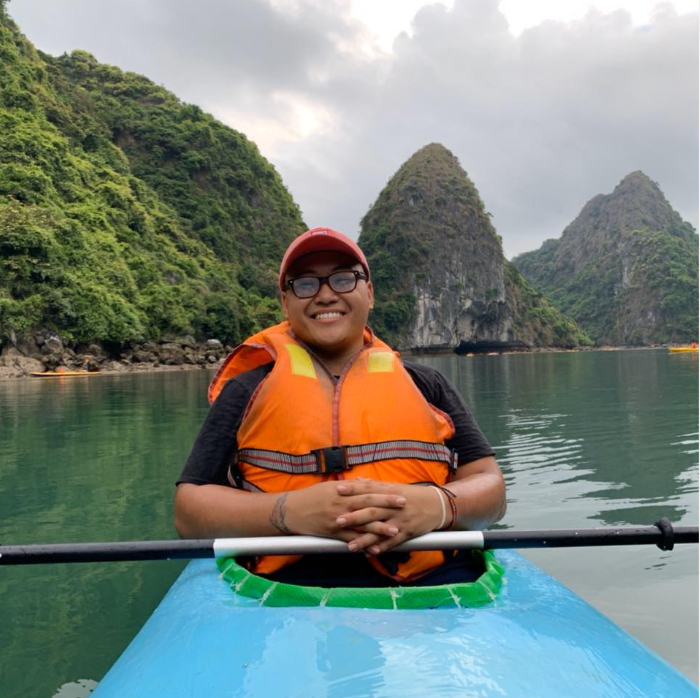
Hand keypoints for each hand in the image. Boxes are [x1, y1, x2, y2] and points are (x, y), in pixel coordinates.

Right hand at [275, 480, 406, 541]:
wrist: (291, 511)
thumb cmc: (311, 497)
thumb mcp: (330, 486)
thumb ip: (351, 486)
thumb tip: (367, 482)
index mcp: (342, 491)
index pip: (367, 489)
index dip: (383, 491)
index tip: (399, 491)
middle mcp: (341, 503)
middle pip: (368, 503)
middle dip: (387, 504)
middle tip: (404, 505)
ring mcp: (337, 519)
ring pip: (362, 524)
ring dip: (380, 528)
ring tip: (396, 530)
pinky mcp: (332, 533)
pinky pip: (351, 539)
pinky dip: (363, 544)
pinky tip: (375, 549)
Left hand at [334, 479, 444, 554]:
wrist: (436, 505)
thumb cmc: (412, 495)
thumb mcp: (395, 487)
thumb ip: (375, 485)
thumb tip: (357, 480)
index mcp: (389, 492)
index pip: (368, 489)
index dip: (353, 489)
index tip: (337, 489)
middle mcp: (393, 506)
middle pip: (371, 511)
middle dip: (354, 516)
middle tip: (338, 520)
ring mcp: (400, 520)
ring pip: (380, 530)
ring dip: (364, 539)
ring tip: (350, 546)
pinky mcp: (407, 533)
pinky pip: (393, 542)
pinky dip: (382, 548)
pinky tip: (370, 554)